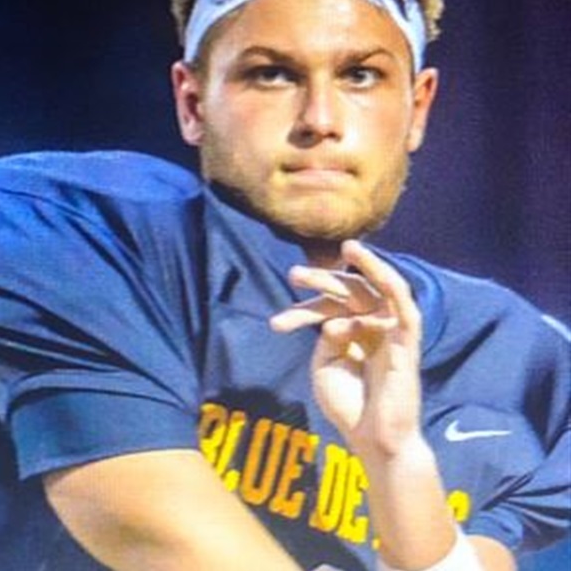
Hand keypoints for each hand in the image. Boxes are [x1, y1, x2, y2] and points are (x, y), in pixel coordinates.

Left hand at [270, 240, 422, 456]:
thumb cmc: (349, 405)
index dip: (305, 310)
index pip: (332, 308)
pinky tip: (370, 264)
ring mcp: (393, 332)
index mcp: (355, 333)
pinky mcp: (408, 341)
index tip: (279, 323)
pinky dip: (386, 282)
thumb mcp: (326, 365)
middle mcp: (375, 327)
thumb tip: (332, 319)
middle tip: (294, 275)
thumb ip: (329, 337)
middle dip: (323, 281)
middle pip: (353, 293)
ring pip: (380, 290)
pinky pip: (403, 305)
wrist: (372, 440)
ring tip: (348, 246)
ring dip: (365, 267)